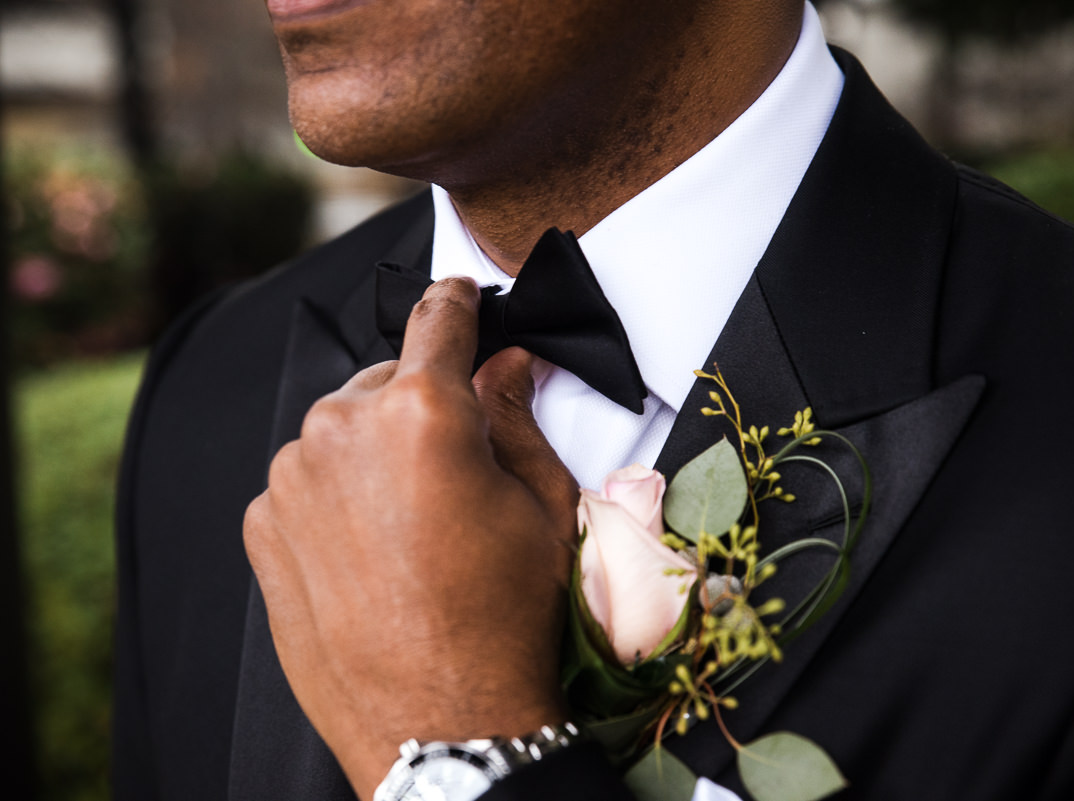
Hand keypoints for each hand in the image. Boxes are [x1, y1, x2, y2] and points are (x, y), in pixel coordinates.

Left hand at [243, 278, 578, 799]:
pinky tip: (374, 548)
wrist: (440, 718)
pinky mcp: (264, 524)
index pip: (438, 320)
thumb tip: (506, 366)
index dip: (456, 301)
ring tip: (416, 522)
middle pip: (388, 379)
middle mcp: (344, 429)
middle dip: (422, 401)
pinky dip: (336, 494)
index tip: (458, 295)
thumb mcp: (543, 506)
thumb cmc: (503, 618)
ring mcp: (293, 477)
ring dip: (376, 450)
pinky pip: (306, 480)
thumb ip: (517, 417)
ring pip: (342, 429)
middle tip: (459, 464)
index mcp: (424, 412)